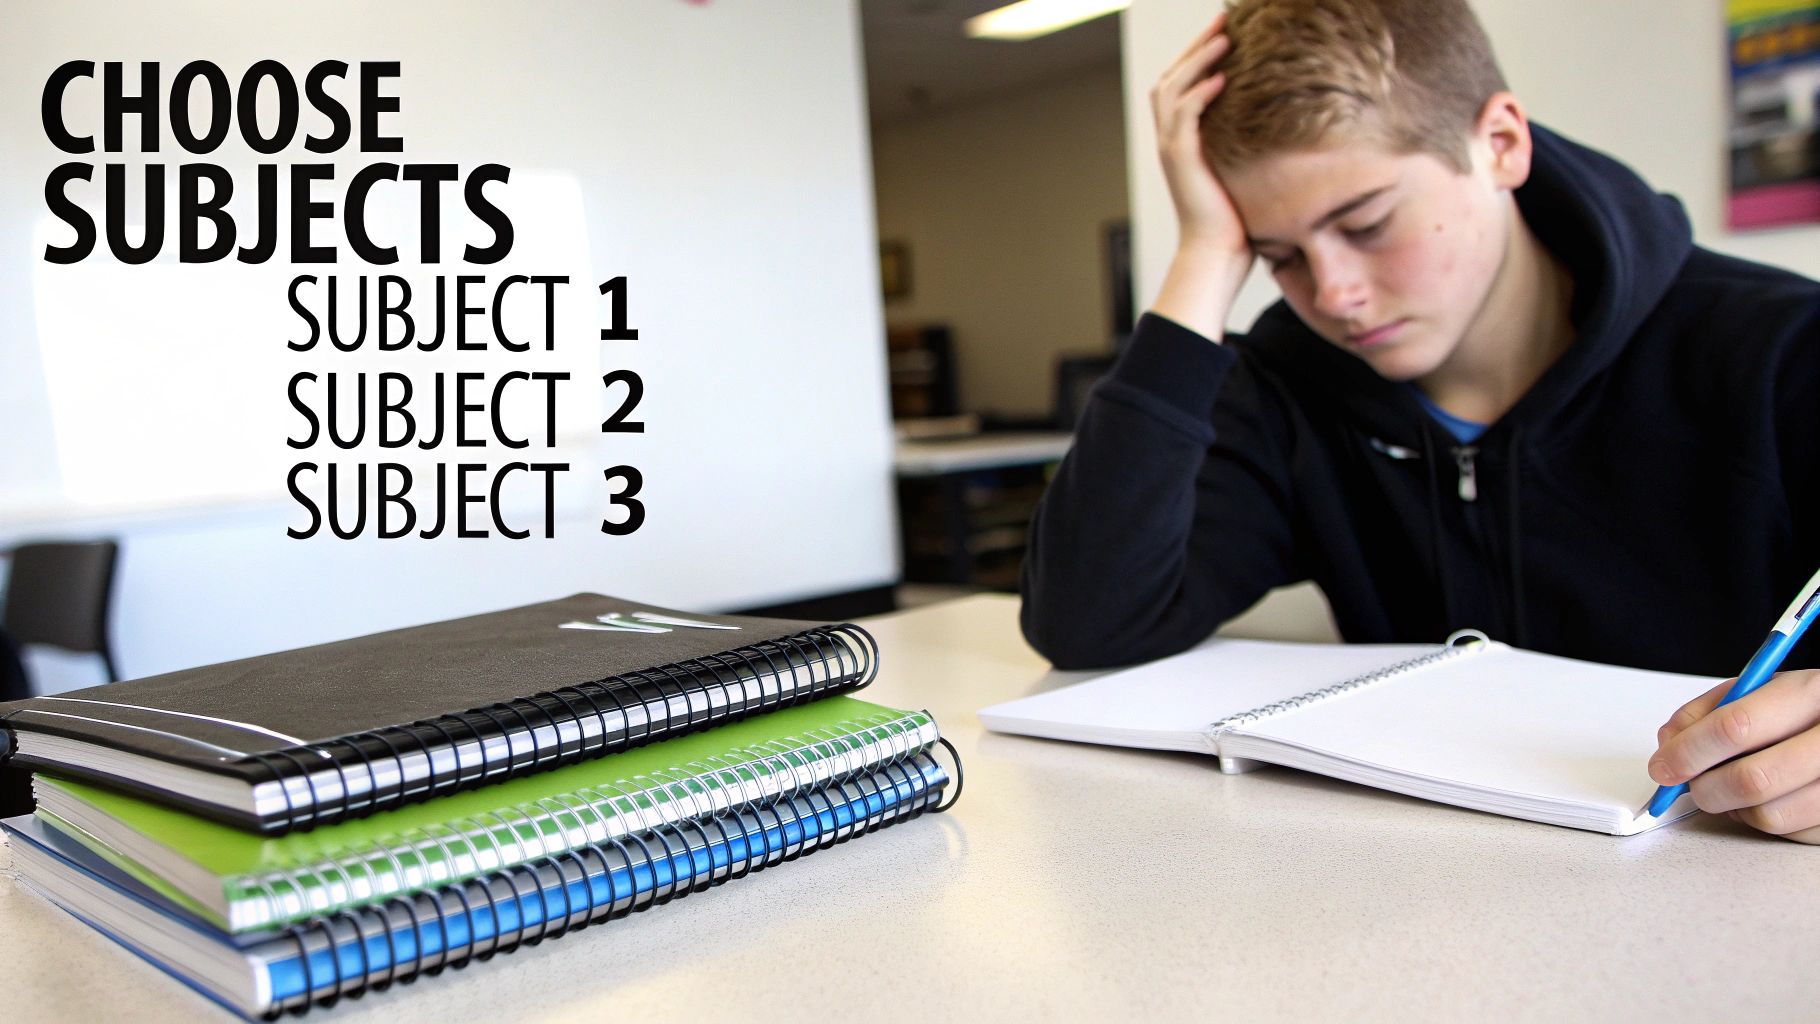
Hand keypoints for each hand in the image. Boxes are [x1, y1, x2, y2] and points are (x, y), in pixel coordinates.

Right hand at [1146, 13, 1252, 338]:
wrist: (1217, 257)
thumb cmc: (1239, 224)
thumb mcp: (1247, 174)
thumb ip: (1253, 147)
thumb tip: (1290, 126)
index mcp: (1183, 142)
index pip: (1183, 86)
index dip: (1200, 57)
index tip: (1227, 33)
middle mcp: (1171, 141)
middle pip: (1172, 77)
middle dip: (1197, 45)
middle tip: (1224, 19)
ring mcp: (1171, 150)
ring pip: (1173, 88)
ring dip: (1197, 59)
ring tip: (1223, 37)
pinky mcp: (1180, 161)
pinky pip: (1183, 116)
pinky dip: (1199, 93)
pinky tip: (1223, 76)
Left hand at [1650, 669, 1819, 841]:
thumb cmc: (1801, 707)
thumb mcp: (1758, 690)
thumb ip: (1707, 711)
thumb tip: (1668, 746)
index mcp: (1810, 693)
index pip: (1734, 727)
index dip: (1688, 751)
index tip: (1664, 766)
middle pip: (1752, 780)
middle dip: (1705, 788)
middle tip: (1690, 785)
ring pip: (1768, 815)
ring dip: (1731, 807)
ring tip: (1729, 786)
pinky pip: (1787, 834)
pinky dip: (1761, 819)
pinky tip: (1765, 796)